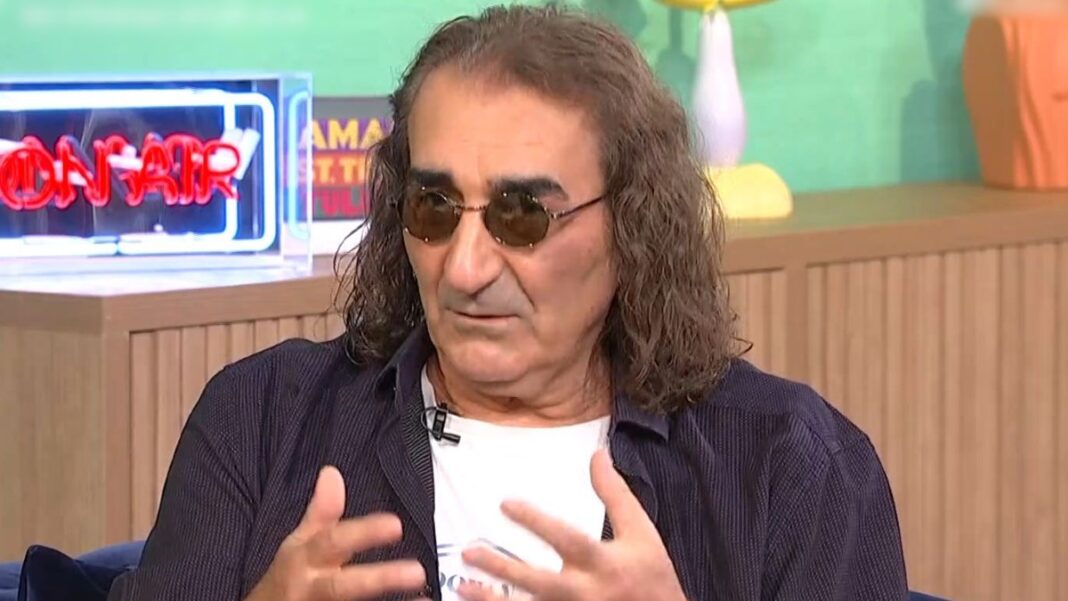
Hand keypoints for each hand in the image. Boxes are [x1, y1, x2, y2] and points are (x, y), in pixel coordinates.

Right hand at [244, 466, 427, 600]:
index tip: (395, 524)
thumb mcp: (299, 542)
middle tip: (417, 572)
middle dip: (378, 580)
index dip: (364, 534)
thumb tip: (331, 473)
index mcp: (306, 560)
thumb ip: (321, 512)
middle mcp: (312, 588)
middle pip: (342, 587)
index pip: (333, 542)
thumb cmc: (288, 577)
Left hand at [458, 449, 686, 600]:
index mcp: (603, 563)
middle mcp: (585, 592)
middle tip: (470, 552)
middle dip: (501, 568)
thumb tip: (597, 454)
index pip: (564, 538)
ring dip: (492, 599)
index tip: (505, 504)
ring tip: (462, 586)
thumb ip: (615, 493)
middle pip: (537, 581)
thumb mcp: (642, 531)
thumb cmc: (653, 577)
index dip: (534, 521)